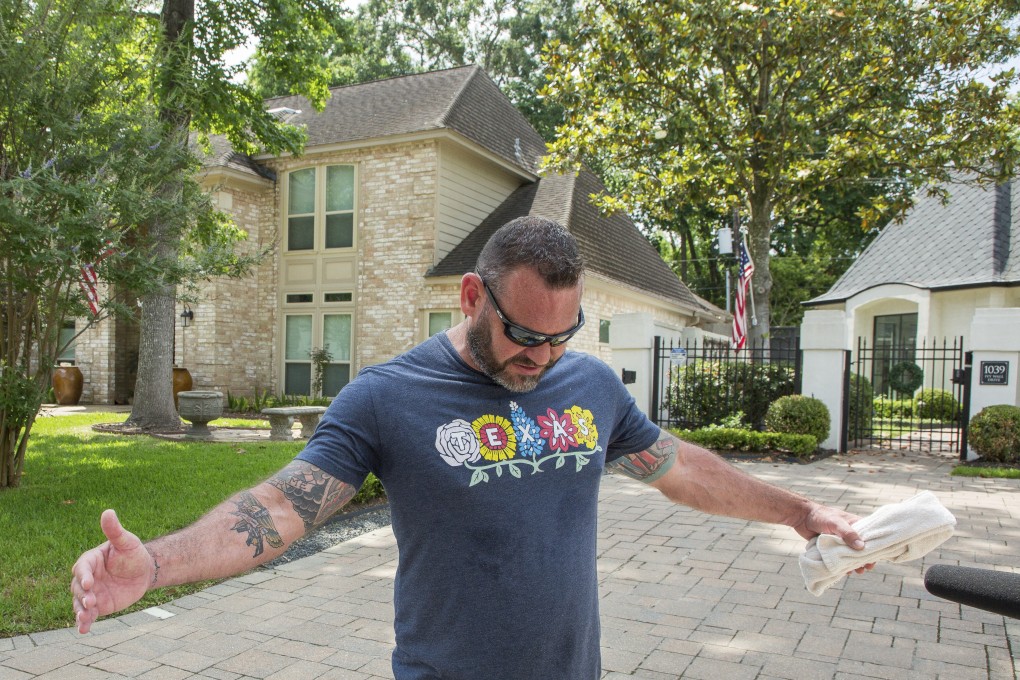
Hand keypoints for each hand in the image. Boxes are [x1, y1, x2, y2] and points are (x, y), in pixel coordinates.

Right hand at [70, 509, 152, 633]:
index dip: (84, 576)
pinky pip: (88, 615)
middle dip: (83, 595)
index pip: (82, 568)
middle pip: (78, 587)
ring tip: (84, 619)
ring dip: (80, 611)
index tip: (90, 583)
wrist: (145, 571)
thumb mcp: (126, 541)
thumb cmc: (134, 553)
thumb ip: (115, 530)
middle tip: (91, 601)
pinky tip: (83, 630)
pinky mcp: (98, 606)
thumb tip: (108, 511)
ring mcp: (91, 593)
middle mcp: (87, 578)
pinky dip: (84, 623)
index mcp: (90, 560)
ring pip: (80, 603)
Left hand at [795, 503, 873, 574]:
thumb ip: (847, 533)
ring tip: (856, 572)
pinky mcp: (831, 547)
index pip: (870, 538)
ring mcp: (841, 541)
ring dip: (854, 564)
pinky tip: (844, 571)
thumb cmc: (821, 516)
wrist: (801, 517)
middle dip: (864, 559)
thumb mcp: (836, 522)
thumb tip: (861, 546)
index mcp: (856, 525)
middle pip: (861, 549)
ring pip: (851, 555)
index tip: (873, 560)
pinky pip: (840, 558)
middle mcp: (850, 533)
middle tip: (865, 569)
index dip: (873, 549)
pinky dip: (843, 565)